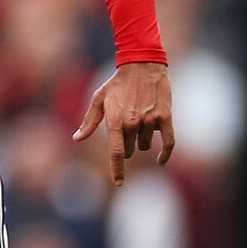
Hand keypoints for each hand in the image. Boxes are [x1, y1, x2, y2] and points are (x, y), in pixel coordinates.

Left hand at [72, 62, 174, 186]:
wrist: (142, 64)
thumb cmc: (117, 83)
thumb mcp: (99, 99)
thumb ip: (89, 121)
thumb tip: (77, 139)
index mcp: (115, 121)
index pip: (117, 153)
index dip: (118, 170)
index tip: (119, 183)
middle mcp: (133, 123)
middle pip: (130, 150)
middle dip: (127, 145)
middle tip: (127, 127)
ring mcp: (150, 120)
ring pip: (146, 145)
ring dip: (142, 140)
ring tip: (140, 118)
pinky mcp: (165, 117)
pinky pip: (169, 142)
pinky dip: (165, 154)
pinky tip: (160, 161)